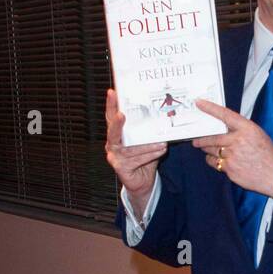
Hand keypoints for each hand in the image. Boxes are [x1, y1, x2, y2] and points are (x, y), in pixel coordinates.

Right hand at [104, 89, 166, 206]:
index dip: (110, 105)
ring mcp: (114, 156)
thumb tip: (160, 113)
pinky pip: (136, 160)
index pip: (111, 116)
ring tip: (161, 142)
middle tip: (121, 114)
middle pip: (113, 131)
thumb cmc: (143, 158)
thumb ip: (147, 129)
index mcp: (116, 134)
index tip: (112, 93)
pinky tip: (160, 151)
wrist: (142, 181)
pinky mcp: (120, 167)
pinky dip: (150, 155)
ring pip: (130, 148)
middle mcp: (112, 144)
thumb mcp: (146, 140)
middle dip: (117, 123)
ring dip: (147, 144)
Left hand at [192, 99, 272, 196]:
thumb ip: (242, 129)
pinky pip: (215, 163)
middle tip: (196, 139)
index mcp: (247, 129)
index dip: (210, 108)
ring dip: (206, 149)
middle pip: (213, 136)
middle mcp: (238, 140)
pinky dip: (213, 161)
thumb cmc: (267, 154)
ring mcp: (233, 156)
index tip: (199, 103)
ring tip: (204, 148)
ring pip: (211, 150)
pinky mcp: (229, 169)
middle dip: (202, 138)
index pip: (225, 115)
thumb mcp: (258, 134)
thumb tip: (225, 126)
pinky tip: (216, 160)